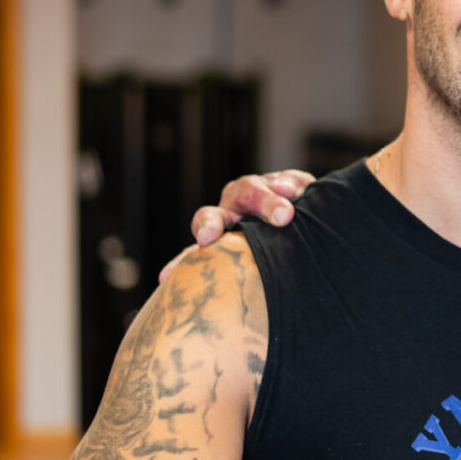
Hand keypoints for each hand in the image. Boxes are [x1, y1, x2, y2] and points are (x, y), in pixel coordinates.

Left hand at [159, 170, 313, 282]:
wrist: (292, 238)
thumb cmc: (257, 257)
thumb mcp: (235, 261)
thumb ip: (211, 266)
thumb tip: (164, 279)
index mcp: (223, 221)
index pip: (208, 218)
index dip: (206, 226)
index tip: (206, 240)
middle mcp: (240, 202)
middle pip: (241, 193)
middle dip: (257, 204)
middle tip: (273, 219)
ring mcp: (266, 189)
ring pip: (263, 187)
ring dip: (272, 199)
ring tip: (285, 213)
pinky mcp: (292, 183)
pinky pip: (291, 180)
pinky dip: (293, 184)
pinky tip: (297, 192)